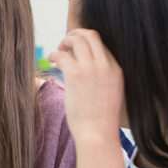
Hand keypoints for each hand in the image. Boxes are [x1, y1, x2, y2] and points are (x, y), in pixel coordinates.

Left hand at [49, 28, 127, 167]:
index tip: (76, 49)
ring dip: (64, 42)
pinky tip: (51, 61)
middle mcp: (105, 65)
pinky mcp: (75, 74)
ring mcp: (91, 68)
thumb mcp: (110, 94)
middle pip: (91, 35)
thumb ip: (102, 79)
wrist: (98, 134)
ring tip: (58, 51)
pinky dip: (54, 54)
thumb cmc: (101, 121)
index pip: (102, 45)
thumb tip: (85, 72)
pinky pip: (62, 55)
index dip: (87, 43)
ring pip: (77, 40)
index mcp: (116, 69)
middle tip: (66, 43)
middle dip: (76, 34)